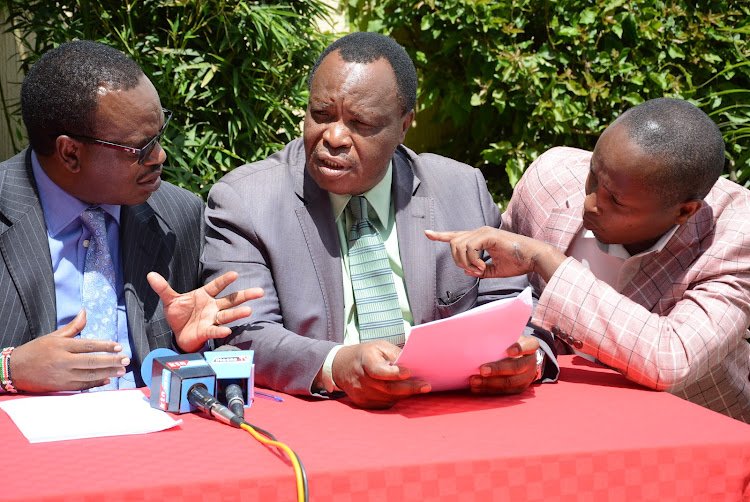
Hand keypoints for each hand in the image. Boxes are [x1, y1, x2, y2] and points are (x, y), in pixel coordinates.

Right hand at [11, 310, 128, 391]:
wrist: (14, 370)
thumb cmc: (35, 351)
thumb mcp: (53, 336)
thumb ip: (72, 327)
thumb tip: (85, 312)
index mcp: (61, 346)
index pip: (88, 345)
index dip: (105, 346)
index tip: (119, 347)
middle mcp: (62, 361)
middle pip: (92, 361)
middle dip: (111, 361)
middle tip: (126, 360)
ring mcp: (62, 376)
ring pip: (89, 375)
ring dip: (108, 373)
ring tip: (121, 370)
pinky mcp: (60, 387)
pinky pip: (82, 386)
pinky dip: (95, 383)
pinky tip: (107, 380)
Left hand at [147, 271, 263, 352]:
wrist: (178, 334)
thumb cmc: (179, 315)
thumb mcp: (170, 300)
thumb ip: (163, 288)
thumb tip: (150, 274)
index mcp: (204, 296)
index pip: (216, 286)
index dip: (225, 280)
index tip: (235, 274)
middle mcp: (212, 307)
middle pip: (231, 300)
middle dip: (245, 296)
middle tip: (260, 292)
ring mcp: (211, 319)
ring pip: (228, 315)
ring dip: (238, 313)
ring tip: (249, 310)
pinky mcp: (207, 331)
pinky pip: (215, 329)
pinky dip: (220, 330)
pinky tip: (226, 330)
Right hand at [331, 340, 430, 408]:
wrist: (342, 367)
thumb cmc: (366, 354)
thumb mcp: (379, 346)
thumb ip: (394, 353)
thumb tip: (412, 362)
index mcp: (364, 360)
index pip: (378, 370)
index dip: (393, 373)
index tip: (408, 372)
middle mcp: (361, 379)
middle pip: (387, 387)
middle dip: (409, 388)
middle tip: (426, 386)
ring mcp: (361, 393)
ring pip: (388, 397)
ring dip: (405, 393)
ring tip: (419, 388)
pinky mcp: (363, 403)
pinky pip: (384, 403)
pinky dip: (396, 398)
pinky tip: (403, 392)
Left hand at [425, 227, 565, 281]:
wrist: (533, 258)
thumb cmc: (517, 263)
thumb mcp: (494, 270)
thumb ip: (479, 271)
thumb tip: (466, 271)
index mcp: (479, 238)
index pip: (456, 235)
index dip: (440, 235)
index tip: (426, 233)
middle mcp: (479, 232)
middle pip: (453, 243)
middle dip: (458, 261)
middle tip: (474, 271)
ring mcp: (483, 232)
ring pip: (459, 245)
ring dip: (466, 262)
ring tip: (480, 270)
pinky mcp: (488, 235)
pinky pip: (469, 247)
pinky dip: (473, 260)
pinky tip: (482, 266)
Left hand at [470, 335, 539, 394]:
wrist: (523, 359)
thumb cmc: (510, 344)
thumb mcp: (510, 338)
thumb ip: (501, 338)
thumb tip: (480, 337)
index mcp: (531, 346)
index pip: (529, 345)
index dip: (520, 348)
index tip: (509, 351)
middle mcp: (531, 362)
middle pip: (516, 367)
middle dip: (498, 369)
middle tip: (482, 370)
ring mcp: (527, 378)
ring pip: (509, 382)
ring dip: (490, 382)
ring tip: (474, 380)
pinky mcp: (519, 389)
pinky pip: (504, 391)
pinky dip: (488, 390)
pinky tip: (476, 388)